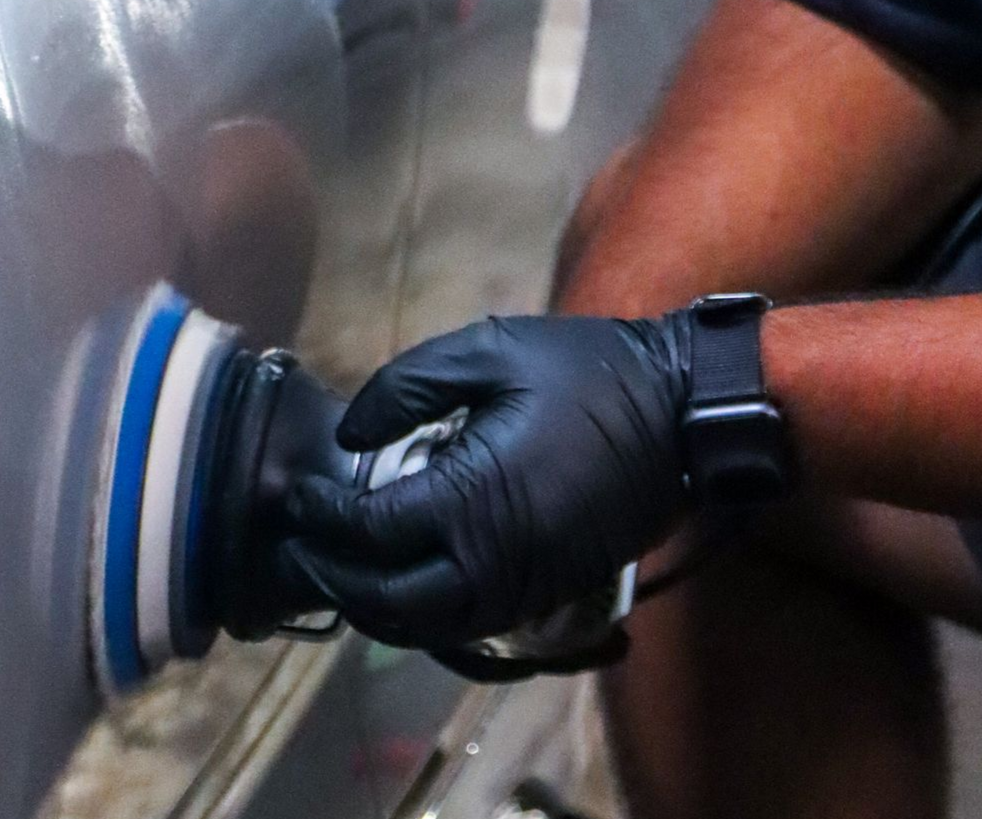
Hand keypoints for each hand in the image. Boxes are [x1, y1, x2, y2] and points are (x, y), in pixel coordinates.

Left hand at [281, 315, 689, 649]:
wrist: (683, 414)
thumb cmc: (585, 372)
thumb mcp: (488, 351)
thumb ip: (404, 387)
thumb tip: (350, 436)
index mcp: (472, 501)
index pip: (369, 532)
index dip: (322, 517)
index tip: (297, 496)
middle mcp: (494, 563)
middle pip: (388, 603)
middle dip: (335, 579)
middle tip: (302, 546)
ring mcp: (525, 589)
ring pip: (427, 630)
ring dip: (376, 609)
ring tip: (342, 569)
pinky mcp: (548, 596)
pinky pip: (469, 628)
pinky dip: (424, 617)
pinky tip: (403, 582)